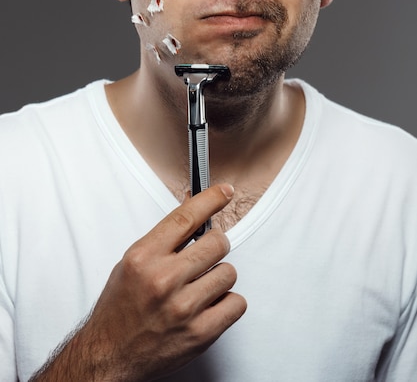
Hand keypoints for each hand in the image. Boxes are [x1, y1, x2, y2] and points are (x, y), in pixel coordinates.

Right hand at [30, 183, 246, 381]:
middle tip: (206, 255)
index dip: (211, 199)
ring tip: (200, 287)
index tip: (225, 192)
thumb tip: (195, 214)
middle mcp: (164, 279)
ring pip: (229, 272)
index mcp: (144, 257)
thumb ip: (164, 239)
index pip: (186, 217)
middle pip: (217, 243)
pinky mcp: (200, 333)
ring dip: (219, 277)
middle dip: (216, 245)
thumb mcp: (132, 263)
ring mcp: (183, 308)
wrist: (109, 356)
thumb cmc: (119, 309)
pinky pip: (236, 303)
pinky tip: (209, 305)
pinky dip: (227, 303)